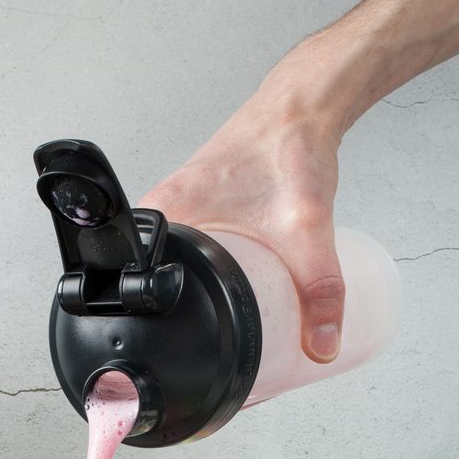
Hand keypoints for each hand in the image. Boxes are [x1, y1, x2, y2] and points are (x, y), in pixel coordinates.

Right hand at [139, 55, 345, 361]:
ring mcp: (180, 207)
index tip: (169, 352)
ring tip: (216, 330)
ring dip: (191, 295)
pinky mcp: (200, 206)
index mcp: (167, 214)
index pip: (134, 280)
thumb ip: (321, 288)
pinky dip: (206, 272)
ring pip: (173, 264)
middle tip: (202, 351)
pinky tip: (229, 289)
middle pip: (153, 280)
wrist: (302, 105)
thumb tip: (323, 342)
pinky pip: (191, 248)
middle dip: (176, 320)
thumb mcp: (308, 227)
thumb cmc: (289, 147)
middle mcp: (165, 210)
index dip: (149, 323)